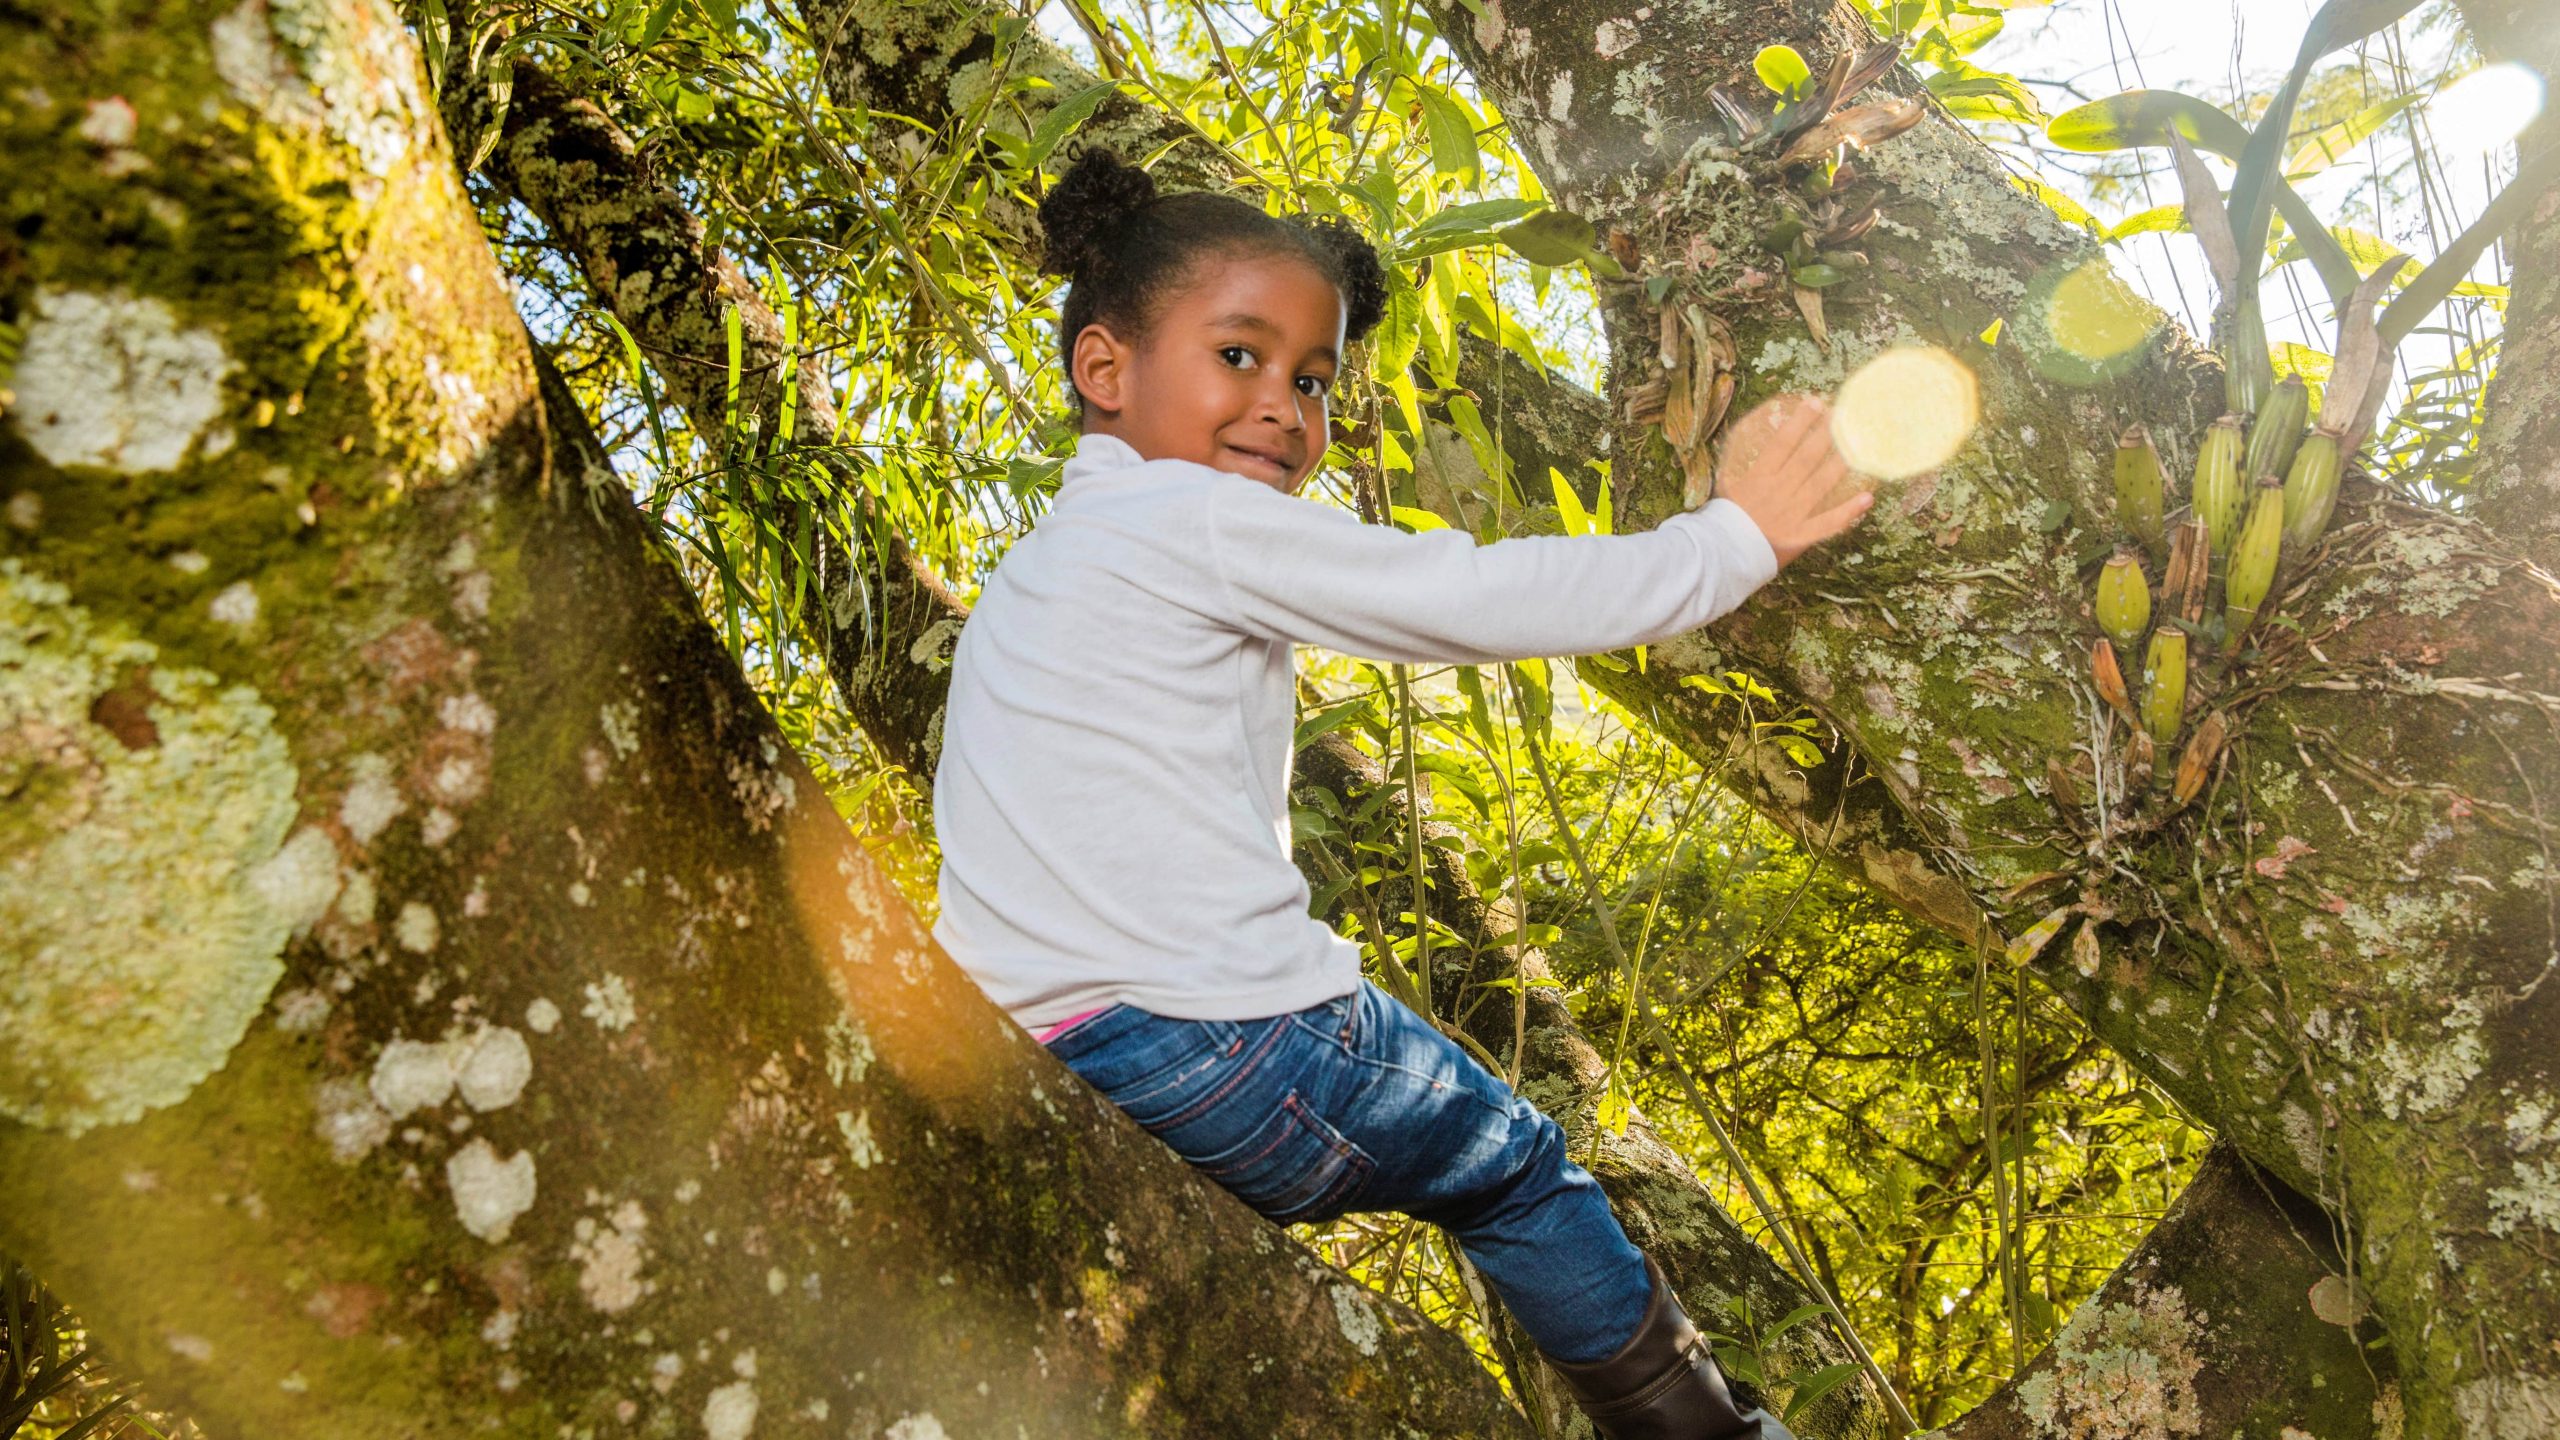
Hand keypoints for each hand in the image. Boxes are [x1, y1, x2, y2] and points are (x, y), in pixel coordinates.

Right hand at [1712, 393, 1871, 568]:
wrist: (1721, 556)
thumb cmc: (1723, 518)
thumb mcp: (1726, 484)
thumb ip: (1739, 463)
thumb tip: (1750, 435)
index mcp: (1758, 478)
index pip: (1783, 443)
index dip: (1800, 421)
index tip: (1816, 402)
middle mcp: (1778, 492)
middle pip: (1806, 458)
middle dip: (1825, 435)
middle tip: (1842, 416)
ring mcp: (1792, 514)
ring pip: (1821, 485)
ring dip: (1841, 464)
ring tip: (1860, 445)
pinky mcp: (1801, 535)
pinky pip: (1828, 523)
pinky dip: (1848, 511)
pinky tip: (1867, 497)